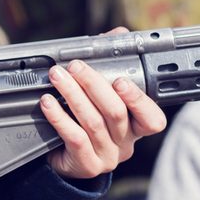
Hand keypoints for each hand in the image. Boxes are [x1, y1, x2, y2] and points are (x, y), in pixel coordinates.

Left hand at [42, 27, 166, 178]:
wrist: (62, 159)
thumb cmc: (84, 123)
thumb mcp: (99, 97)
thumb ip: (110, 66)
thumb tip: (119, 34)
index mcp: (135, 127)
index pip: (152, 119)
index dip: (138, 100)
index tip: (120, 80)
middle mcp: (125, 144)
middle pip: (115, 113)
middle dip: (94, 85)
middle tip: (75, 66)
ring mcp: (106, 157)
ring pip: (92, 122)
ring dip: (72, 95)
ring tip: (57, 78)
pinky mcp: (86, 165)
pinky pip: (74, 138)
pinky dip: (59, 117)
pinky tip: (47, 103)